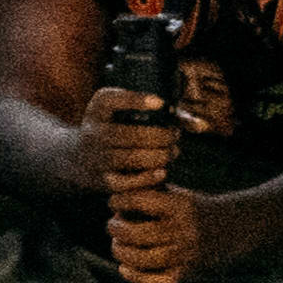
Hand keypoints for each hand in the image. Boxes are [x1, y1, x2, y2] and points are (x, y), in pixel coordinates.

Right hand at [86, 85, 179, 203]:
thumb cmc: (121, 129)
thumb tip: (203, 126)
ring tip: (171, 152)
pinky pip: (123, 182)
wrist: (79, 158)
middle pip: (126, 134)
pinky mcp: (100, 179)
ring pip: (127, 158)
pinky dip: (145, 178)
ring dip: (156, 156)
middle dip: (158, 137)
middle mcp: (92, 130)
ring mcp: (95, 156)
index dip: (134, 100)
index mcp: (99, 108)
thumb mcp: (132, 114)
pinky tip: (161, 171)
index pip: (109, 99)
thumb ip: (171, 117)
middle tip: (173, 137)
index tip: (160, 103)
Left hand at [108, 177, 200, 282]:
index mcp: (180, 205)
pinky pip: (159, 281)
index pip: (139, 201)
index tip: (114, 202)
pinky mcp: (188, 272)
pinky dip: (137, 277)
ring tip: (117, 244)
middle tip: (113, 225)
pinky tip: (124, 268)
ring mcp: (187, 254)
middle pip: (136, 234)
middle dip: (116, 229)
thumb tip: (113, 189)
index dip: (119, 201)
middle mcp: (184, 230)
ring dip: (122, 253)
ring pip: (143, 259)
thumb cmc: (191, 208)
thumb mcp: (174, 192)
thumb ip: (147, 190)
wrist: (233, 228)